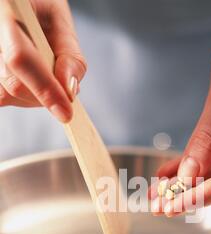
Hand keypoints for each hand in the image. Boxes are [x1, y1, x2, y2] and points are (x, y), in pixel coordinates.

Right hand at [0, 0, 86, 121]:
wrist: (21, 4)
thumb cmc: (41, 7)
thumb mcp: (62, 24)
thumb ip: (70, 57)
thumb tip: (70, 91)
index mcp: (6, 12)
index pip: (21, 59)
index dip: (45, 89)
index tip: (66, 113)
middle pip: (13, 84)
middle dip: (45, 97)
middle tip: (63, 94)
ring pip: (6, 94)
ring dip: (34, 97)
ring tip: (46, 79)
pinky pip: (2, 96)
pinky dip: (23, 96)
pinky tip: (32, 82)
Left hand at [152, 14, 210, 215]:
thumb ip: (206, 139)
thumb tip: (188, 175)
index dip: (203, 195)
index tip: (174, 205)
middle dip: (189, 194)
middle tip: (159, 206)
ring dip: (184, 183)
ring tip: (156, 194)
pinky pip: (210, 158)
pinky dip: (187, 164)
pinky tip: (166, 173)